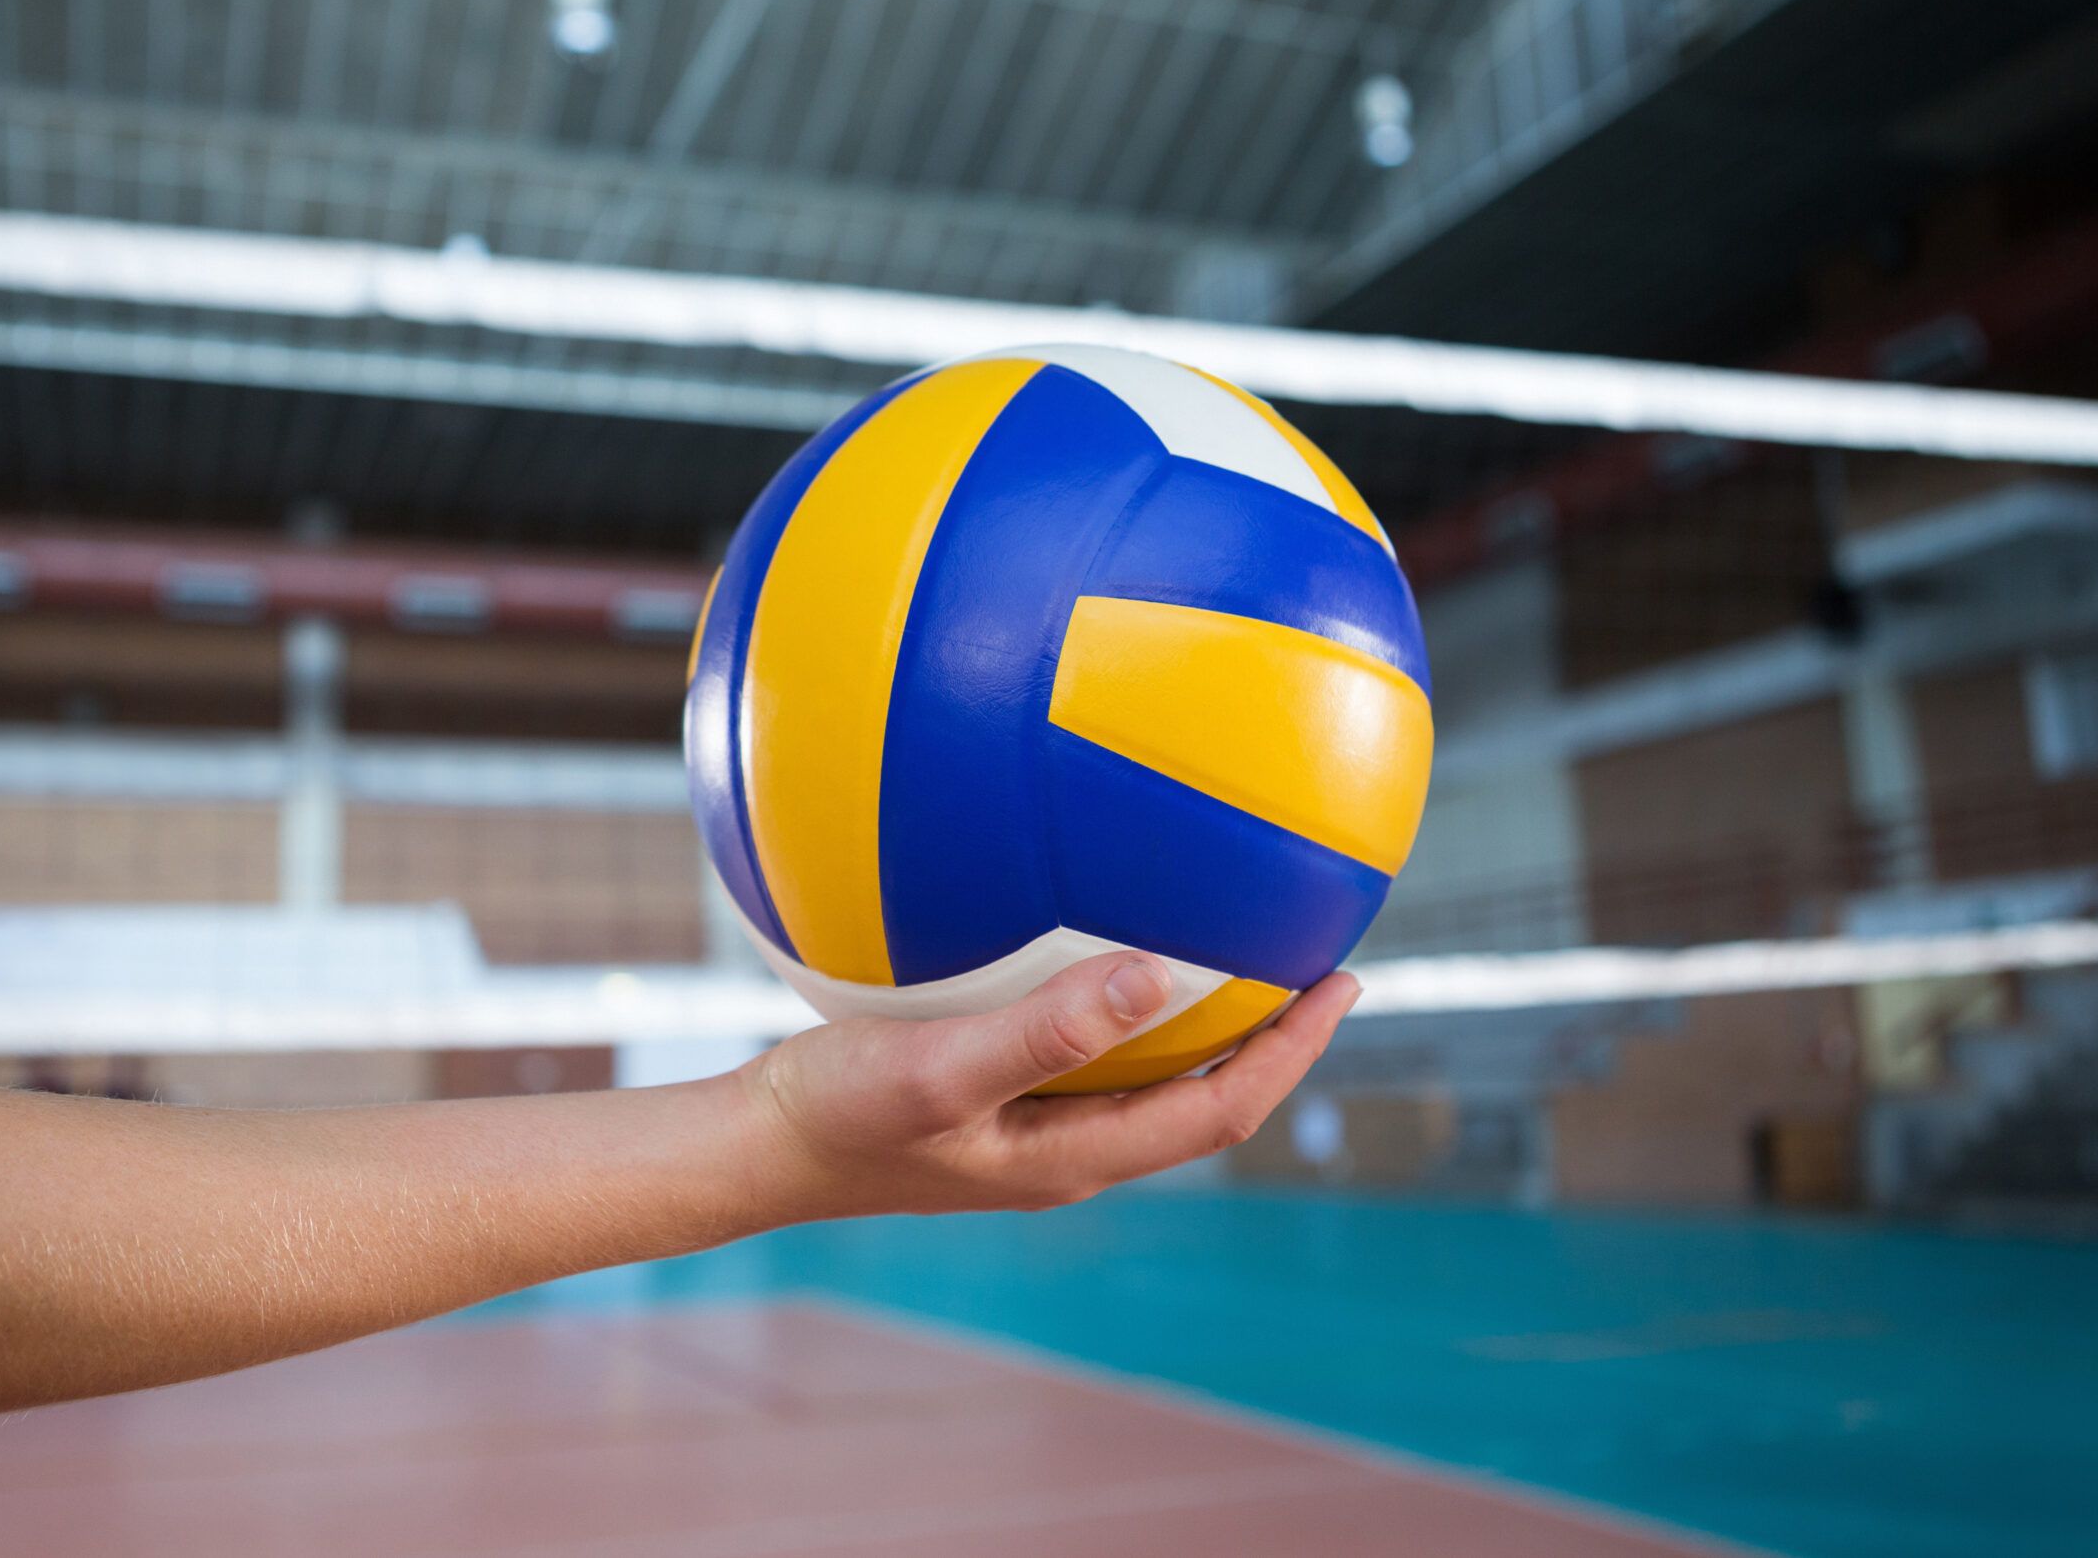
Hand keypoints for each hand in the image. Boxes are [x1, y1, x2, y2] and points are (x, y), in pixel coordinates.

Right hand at [736, 955, 1362, 1218]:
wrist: (754, 1148)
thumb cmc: (838, 1114)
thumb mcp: (941, 1067)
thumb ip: (1049, 1030)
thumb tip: (1164, 974)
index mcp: (1076, 1157)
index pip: (1220, 1110)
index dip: (1292, 1052)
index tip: (1343, 981)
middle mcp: (1069, 1149)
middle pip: (1201, 1096)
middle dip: (1269, 1035)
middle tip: (1313, 955)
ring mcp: (1031, 1129)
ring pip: (1148, 1076)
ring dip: (1202, 1020)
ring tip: (1240, 946)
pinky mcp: (993, 1099)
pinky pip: (1088, 1051)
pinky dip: (1125, 1003)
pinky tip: (1102, 941)